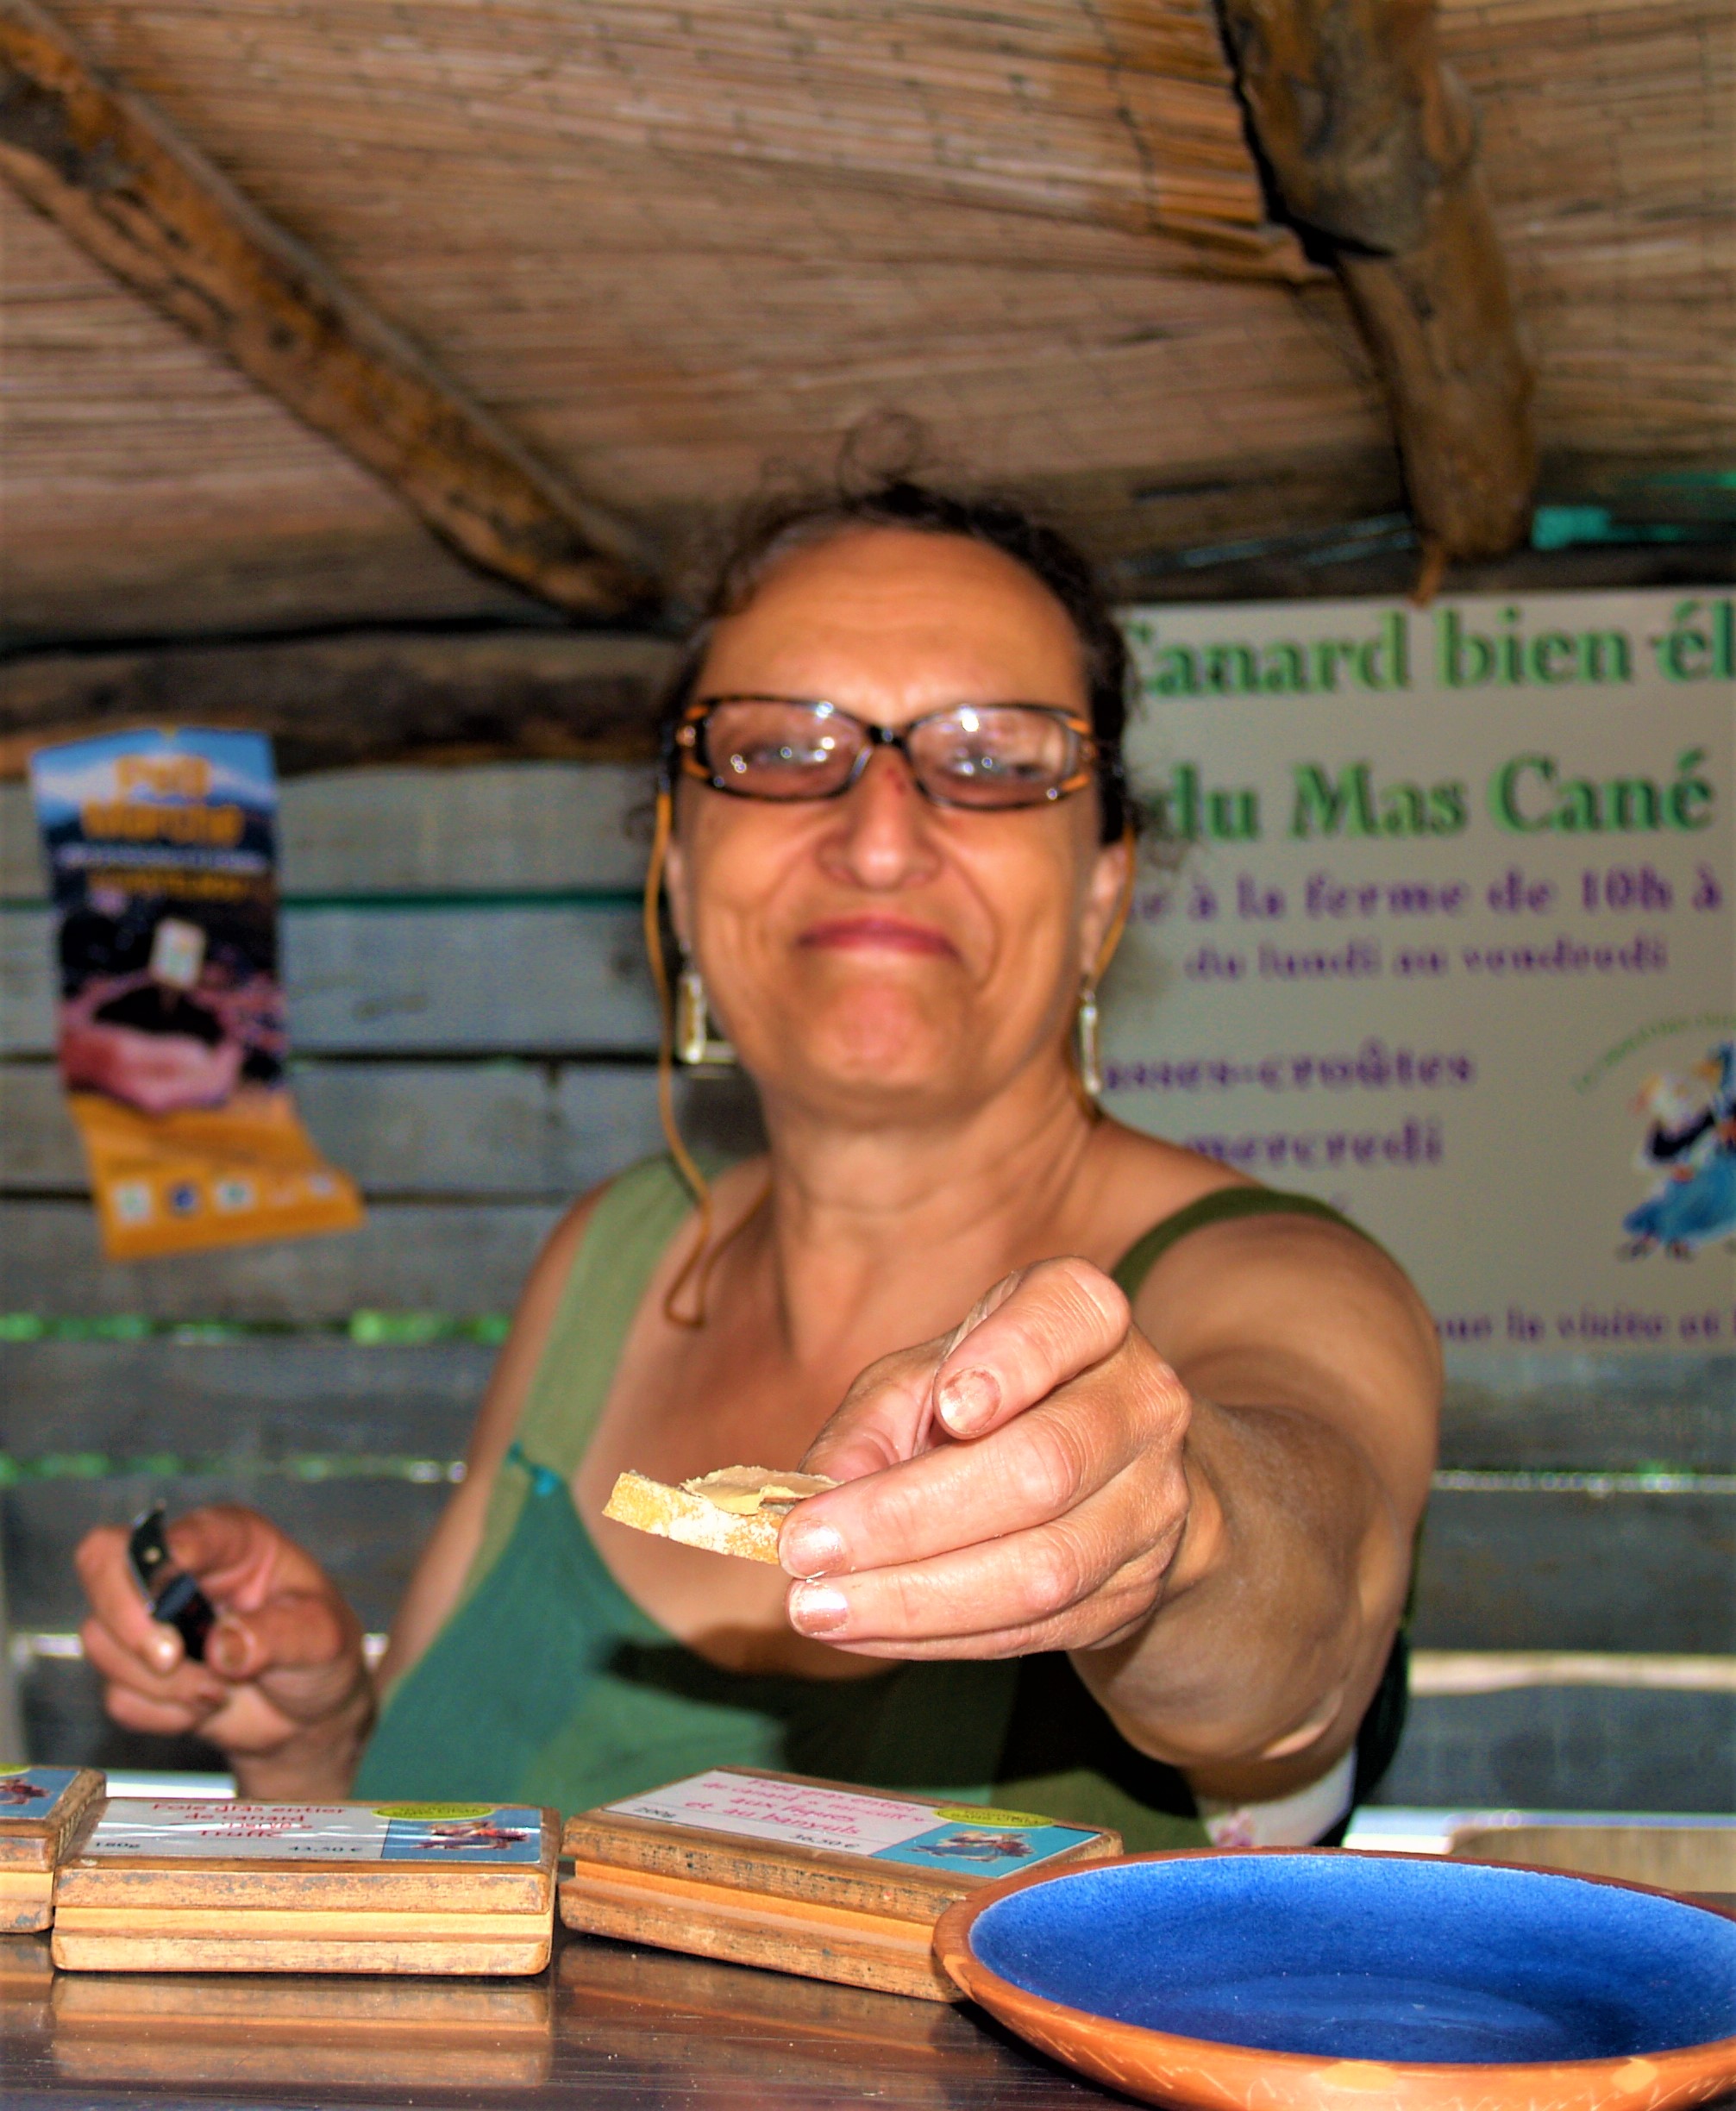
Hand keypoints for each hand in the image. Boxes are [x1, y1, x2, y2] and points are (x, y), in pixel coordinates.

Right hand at [76, 1506, 371, 1785]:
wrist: (309, 1713)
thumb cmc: (321, 1653)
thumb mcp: (321, 1637)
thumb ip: (277, 1636)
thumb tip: (222, 1647)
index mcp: (228, 1538)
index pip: (168, 1532)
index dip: (153, 1563)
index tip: (168, 1600)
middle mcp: (180, 1567)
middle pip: (102, 1561)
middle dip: (130, 1624)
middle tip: (172, 1661)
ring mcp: (151, 1617)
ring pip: (103, 1640)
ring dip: (161, 1684)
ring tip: (219, 1690)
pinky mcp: (137, 1668)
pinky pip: (117, 1696)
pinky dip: (161, 1715)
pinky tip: (204, 1706)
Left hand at [780, 1258, 1198, 1659]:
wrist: (1106, 1481)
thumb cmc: (988, 1408)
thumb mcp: (922, 1384)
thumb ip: (869, 1426)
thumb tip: (816, 1498)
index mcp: (1087, 1318)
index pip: (1069, 1317)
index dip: (1013, 1360)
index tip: (949, 1408)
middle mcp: (1141, 1401)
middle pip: (1039, 1466)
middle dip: (908, 1517)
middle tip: (806, 1548)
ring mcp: (1154, 1502)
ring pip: (1041, 1567)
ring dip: (916, 1598)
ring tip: (819, 1607)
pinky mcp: (1137, 1589)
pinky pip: (1037, 1627)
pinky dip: (941, 1635)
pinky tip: (870, 1630)